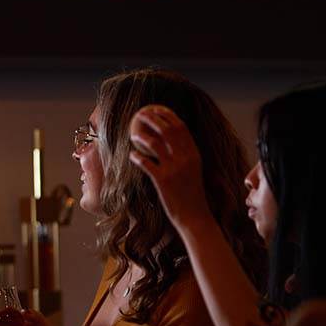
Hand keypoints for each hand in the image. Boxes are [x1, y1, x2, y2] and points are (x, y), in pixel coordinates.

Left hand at [128, 105, 213, 232]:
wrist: (195, 216)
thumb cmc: (192, 195)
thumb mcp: (194, 170)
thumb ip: (185, 156)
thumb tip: (172, 143)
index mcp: (194, 154)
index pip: (181, 128)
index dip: (168, 115)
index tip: (157, 109)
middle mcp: (185, 158)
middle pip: (167, 130)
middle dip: (153, 119)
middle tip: (141, 114)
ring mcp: (174, 168)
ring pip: (155, 144)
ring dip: (142, 136)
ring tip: (133, 134)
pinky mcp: (163, 180)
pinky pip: (146, 163)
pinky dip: (137, 157)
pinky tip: (131, 155)